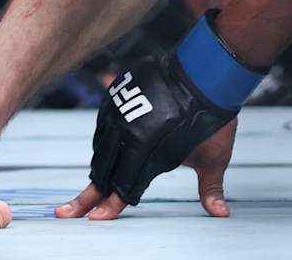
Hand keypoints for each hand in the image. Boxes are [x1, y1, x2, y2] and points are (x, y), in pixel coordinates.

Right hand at [57, 59, 238, 219]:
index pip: (125, 186)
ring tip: (93, 183)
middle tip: (68, 212)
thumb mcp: (214, 157)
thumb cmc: (213, 118)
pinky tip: (103, 153)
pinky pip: (103, 126)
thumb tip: (223, 215)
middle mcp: (129, 134)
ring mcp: (121, 114)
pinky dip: (103, 142)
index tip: (94, 219)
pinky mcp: (117, 99)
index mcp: (148, 152)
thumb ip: (210, 189)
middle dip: (89, 195)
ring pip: (102, 148)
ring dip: (99, 166)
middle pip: (104, 171)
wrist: (208, 73)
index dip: (111, 205)